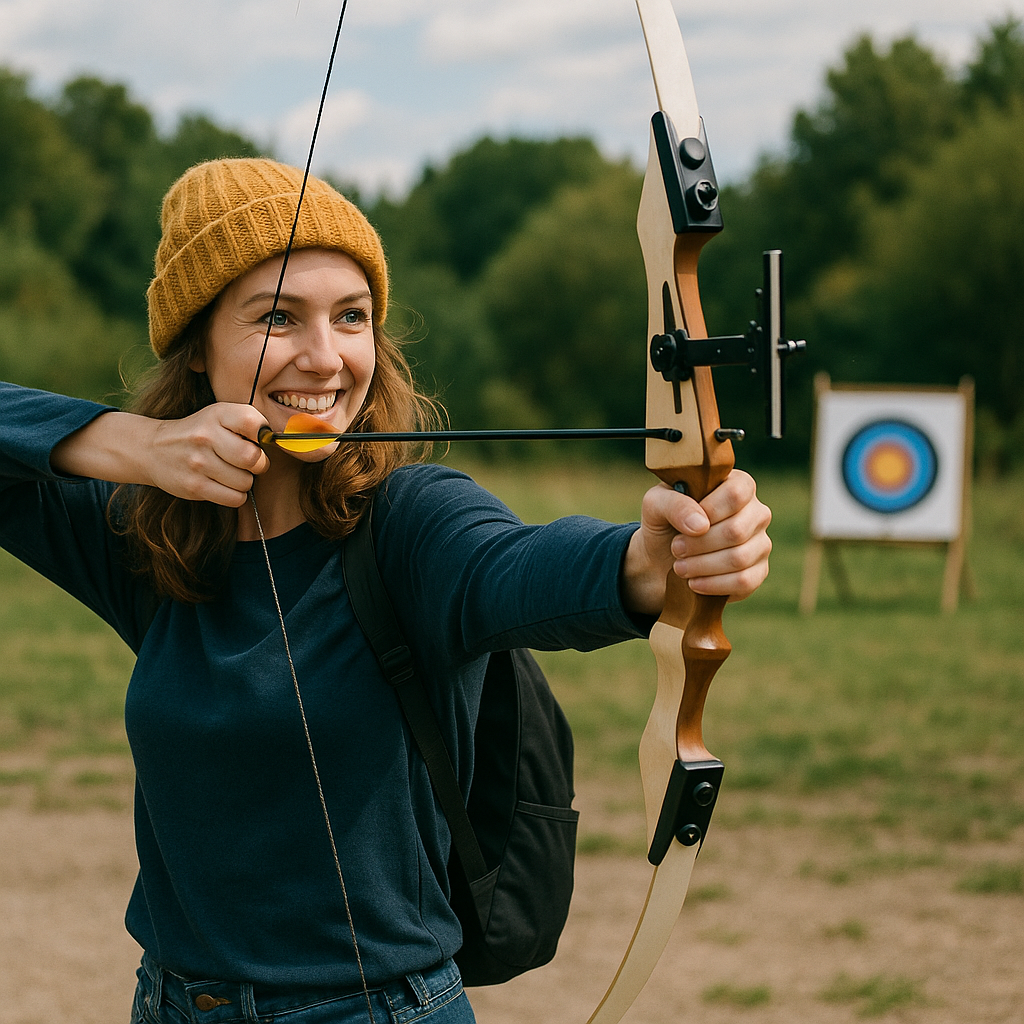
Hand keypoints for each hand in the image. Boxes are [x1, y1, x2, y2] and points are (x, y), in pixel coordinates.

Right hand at [146, 404, 270, 505]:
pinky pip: (235, 498)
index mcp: (217, 414)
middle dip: (258, 464)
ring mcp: (199, 463)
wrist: (153, 449)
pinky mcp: (195, 487)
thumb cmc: (198, 433)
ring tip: (230, 472)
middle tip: (248, 462)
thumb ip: (247, 423)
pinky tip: (224, 484)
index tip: (256, 440)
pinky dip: (235, 495)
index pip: (255, 424)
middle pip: (253, 458)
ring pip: (246, 482)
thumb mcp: (219, 416)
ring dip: (244, 481)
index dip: (263, 436)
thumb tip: (276, 442)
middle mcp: (207, 436)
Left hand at [622, 470, 771, 615]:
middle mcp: (756, 512)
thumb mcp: (657, 504)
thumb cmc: (664, 523)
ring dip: (702, 566)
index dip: (709, 512)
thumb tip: (701, 525)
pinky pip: (745, 581)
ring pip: (739, 558)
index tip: (685, 526)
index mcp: (737, 485)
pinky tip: (694, 583)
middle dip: (699, 544)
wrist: (662, 558)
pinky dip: (713, 585)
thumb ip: (675, 504)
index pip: (736, 494)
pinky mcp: (758, 571)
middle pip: (736, 530)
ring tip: (680, 567)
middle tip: (676, 549)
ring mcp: (760, 542)